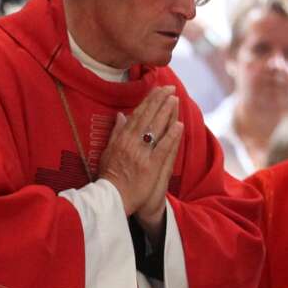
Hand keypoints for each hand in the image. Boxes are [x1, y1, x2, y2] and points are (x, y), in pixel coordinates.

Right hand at [101, 86, 181, 229]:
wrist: (112, 198)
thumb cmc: (110, 176)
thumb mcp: (107, 151)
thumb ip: (115, 132)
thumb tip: (121, 114)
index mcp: (121, 139)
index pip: (137, 115)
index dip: (149, 101)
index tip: (158, 90)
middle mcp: (131, 144)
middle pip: (148, 118)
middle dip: (160, 101)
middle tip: (171, 89)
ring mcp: (141, 155)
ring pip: (155, 129)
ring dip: (166, 113)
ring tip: (176, 99)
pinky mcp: (151, 167)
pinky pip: (163, 148)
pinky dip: (171, 136)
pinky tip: (179, 125)